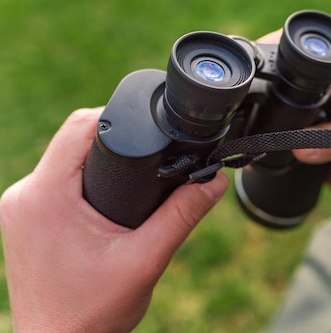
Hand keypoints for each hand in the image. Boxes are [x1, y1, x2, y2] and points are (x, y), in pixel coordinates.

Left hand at [0, 108, 228, 331]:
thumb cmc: (92, 313)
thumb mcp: (146, 259)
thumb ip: (183, 215)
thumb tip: (215, 181)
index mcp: (46, 196)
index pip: (80, 126)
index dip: (117, 114)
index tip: (149, 126)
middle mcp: (24, 195)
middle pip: (72, 141)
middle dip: (113, 142)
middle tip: (147, 161)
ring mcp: (19, 208)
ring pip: (63, 160)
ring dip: (97, 162)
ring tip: (128, 185)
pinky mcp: (23, 220)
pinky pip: (55, 182)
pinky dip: (82, 182)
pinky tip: (105, 203)